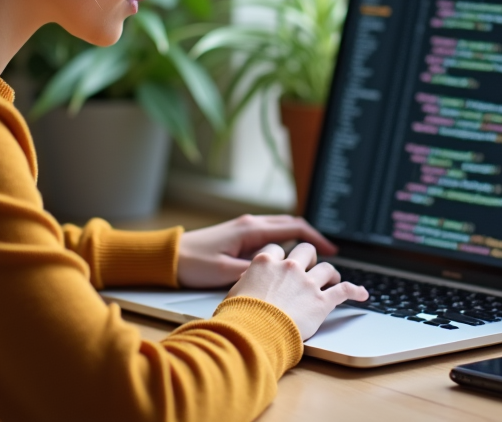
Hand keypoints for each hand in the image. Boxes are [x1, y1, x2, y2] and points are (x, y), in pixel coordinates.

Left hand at [177, 214, 338, 288]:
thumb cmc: (194, 263)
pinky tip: (285, 258)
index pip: (294, 228)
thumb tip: (280, 277)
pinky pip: (269, 234)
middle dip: (312, 237)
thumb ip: (255, 272)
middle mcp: (250, 224)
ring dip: (298, 239)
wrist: (169, 256)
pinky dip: (284, 242)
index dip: (316, 239)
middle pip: (291, 224)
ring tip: (312, 258)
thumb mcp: (226, 272)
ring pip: (280, 228)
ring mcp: (244, 228)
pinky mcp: (238, 235)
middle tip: (329, 254)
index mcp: (251, 229)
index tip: (332, 251)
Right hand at [226, 242, 368, 339]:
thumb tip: (243, 286)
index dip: (282, 255)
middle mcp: (289, 267)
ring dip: (331, 273)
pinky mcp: (321, 301)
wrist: (253, 331)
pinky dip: (355, 291)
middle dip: (310, 257)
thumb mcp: (233, 293)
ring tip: (333, 278)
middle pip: (306, 251)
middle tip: (310, 265)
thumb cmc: (239, 316)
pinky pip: (344, 290)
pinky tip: (362, 294)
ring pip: (326, 268)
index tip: (283, 261)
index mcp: (265, 262)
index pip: (277, 249)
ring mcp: (307, 283)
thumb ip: (244, 283)